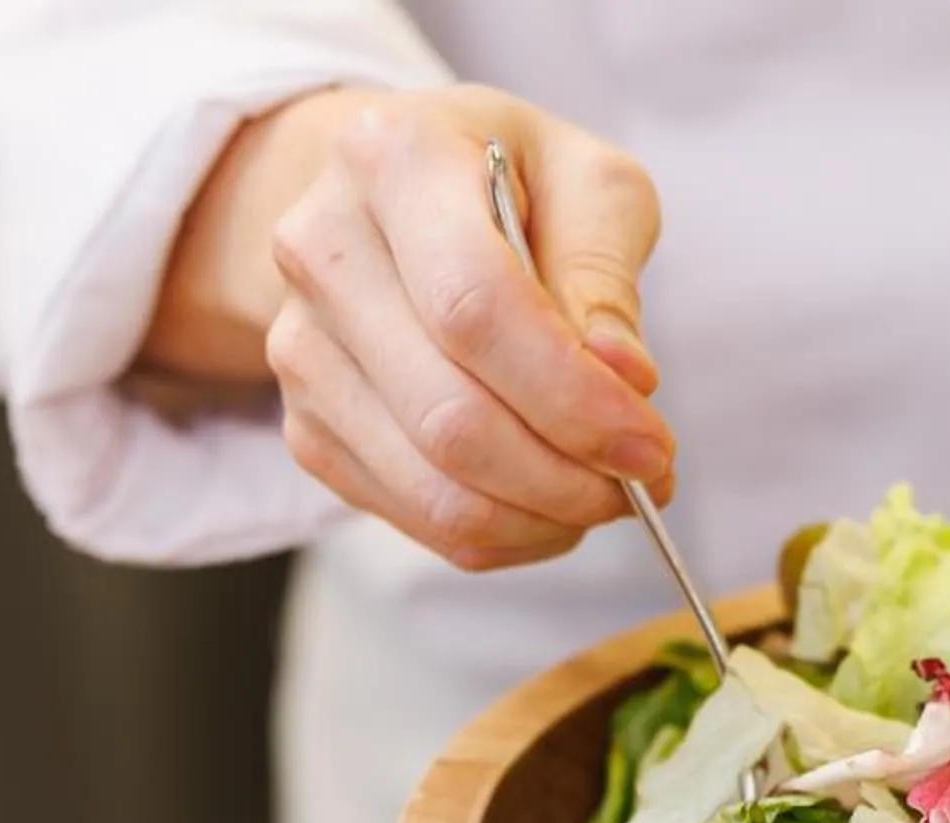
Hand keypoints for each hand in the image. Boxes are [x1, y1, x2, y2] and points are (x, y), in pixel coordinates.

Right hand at [144, 85, 671, 570]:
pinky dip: (506, 535)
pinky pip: (418, 520)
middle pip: (452, 420)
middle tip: (647, 480)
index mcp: (393, 161)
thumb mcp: (589, 185)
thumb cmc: (514, 186)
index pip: (476, 310)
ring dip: (544, 518)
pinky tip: (550, 499)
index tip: (650, 444)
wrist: (401, 197)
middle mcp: (322, 251)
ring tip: (607, 492)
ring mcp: (299, 347)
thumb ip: (605, 275)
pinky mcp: (307, 426)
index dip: (572, 398)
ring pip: (435, 490)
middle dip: (571, 477)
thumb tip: (622, 380)